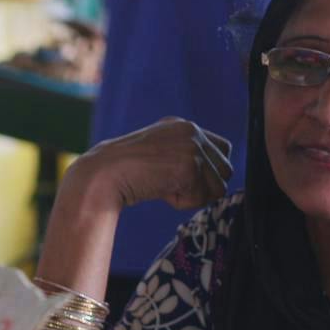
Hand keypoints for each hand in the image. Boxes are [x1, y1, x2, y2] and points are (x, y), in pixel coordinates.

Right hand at [70, 117, 232, 211]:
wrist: (103, 174)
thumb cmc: (124, 171)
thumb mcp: (158, 154)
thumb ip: (184, 157)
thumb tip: (217, 182)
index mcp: (183, 125)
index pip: (222, 149)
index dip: (210, 171)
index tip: (185, 179)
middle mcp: (192, 131)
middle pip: (226, 169)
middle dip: (205, 186)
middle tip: (173, 186)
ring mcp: (192, 148)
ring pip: (218, 187)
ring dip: (193, 196)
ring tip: (164, 188)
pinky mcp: (189, 167)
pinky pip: (202, 198)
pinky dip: (182, 203)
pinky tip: (161, 192)